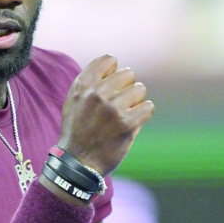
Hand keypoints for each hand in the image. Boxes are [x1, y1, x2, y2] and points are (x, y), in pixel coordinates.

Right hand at [57, 55, 153, 175]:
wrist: (77, 162)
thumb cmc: (78, 130)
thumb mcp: (75, 100)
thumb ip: (91, 82)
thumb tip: (117, 69)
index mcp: (83, 84)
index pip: (109, 60)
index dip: (114, 73)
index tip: (111, 87)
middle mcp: (96, 92)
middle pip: (129, 74)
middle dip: (127, 88)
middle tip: (120, 105)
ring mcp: (111, 108)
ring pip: (140, 89)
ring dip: (136, 102)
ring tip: (125, 115)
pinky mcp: (126, 123)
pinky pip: (148, 107)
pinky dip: (144, 115)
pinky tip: (133, 122)